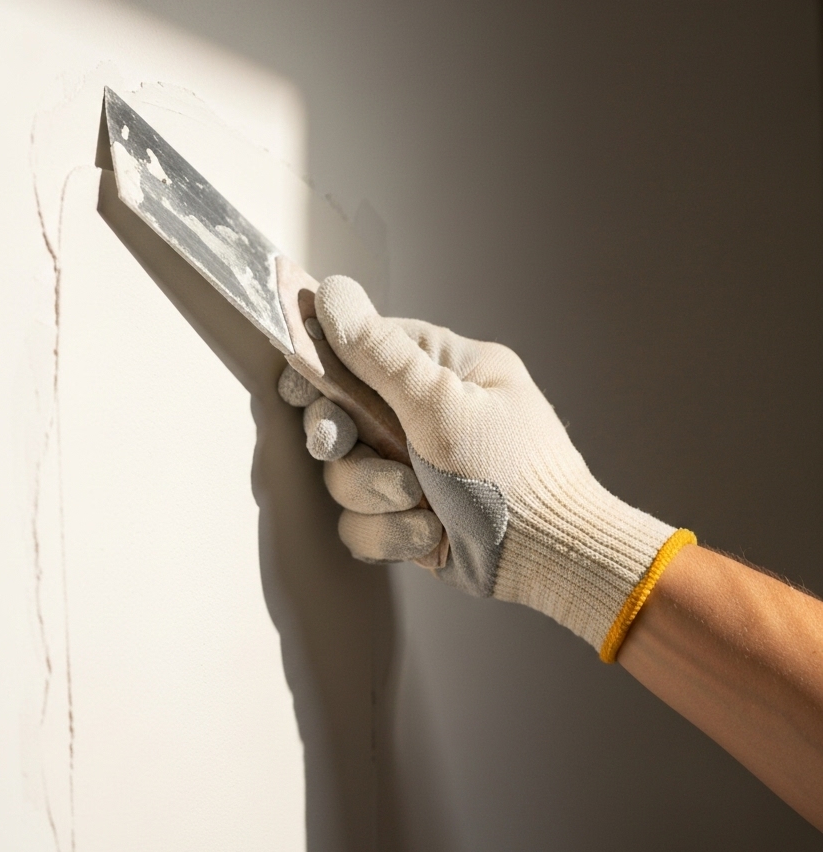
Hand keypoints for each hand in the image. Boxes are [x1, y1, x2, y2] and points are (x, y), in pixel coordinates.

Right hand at [278, 276, 690, 659]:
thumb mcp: (443, 407)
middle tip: (341, 444)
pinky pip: (361, 521)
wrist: (551, 560)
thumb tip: (332, 291)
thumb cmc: (512, 475)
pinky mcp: (405, 514)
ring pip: (344, 473)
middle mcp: (423, 412)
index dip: (321, 364)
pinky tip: (430, 534)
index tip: (300, 385)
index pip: (361, 347)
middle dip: (342, 439)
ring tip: (418, 500)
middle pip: (339, 414)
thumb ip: (380, 355)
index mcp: (443, 368)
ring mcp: (412, 465)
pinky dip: (390, 533)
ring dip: (374, 492)